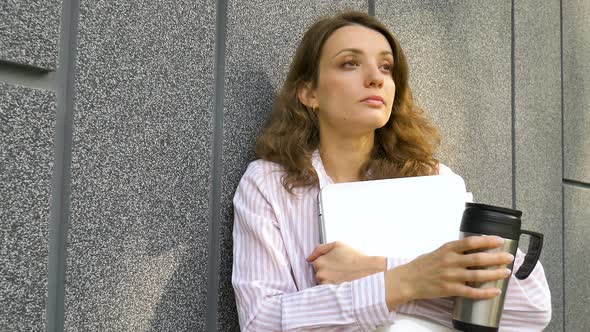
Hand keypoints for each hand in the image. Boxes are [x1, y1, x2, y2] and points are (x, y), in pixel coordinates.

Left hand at [306, 242, 385, 284]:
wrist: (368, 269)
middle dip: (327, 269)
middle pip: (319, 272)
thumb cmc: (354, 256)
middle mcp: (320, 274)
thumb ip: (320, 249)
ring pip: (324, 280)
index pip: (315, 261)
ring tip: (343, 273)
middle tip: (341, 267)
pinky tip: (343, 280)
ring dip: (330, 277)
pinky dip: (334, 285)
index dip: (327, 260)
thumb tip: (308, 258)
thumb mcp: (337, 245)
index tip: (336, 261)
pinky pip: (329, 288)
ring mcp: (326, 284)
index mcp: (318, 262)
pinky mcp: (333, 292)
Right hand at [385, 236, 513, 309]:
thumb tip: (474, 249)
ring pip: (477, 275)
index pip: (470, 242)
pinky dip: (485, 292)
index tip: (500, 240)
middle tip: (509, 258)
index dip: (487, 241)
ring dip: (494, 274)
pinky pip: (471, 292)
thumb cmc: (423, 265)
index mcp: (447, 249)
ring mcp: (450, 276)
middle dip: (496, 258)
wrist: (408, 280)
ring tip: (506, 272)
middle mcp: (450, 261)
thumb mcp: (438, 252)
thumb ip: (454, 251)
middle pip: (478, 258)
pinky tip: (495, 291)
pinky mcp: (450, 289)